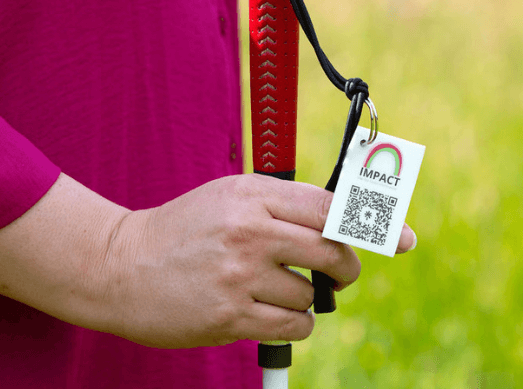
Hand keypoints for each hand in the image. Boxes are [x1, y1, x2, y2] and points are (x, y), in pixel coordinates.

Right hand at [101, 174, 414, 347]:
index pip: (331, 207)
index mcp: (254, 195)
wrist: (120, 267)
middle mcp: (250, 231)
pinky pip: (294, 326)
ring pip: (313, 294)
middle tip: (341, 273)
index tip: (401, 237)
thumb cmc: (185, 230)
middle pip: (333, 251)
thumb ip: (285, 204)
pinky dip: (296, 323)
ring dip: (309, 299)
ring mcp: (239, 275)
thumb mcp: (231, 198)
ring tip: (277, 291)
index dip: (373, 222)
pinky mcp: (229, 315)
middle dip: (347, 268)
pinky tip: (274, 313)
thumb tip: (345, 219)